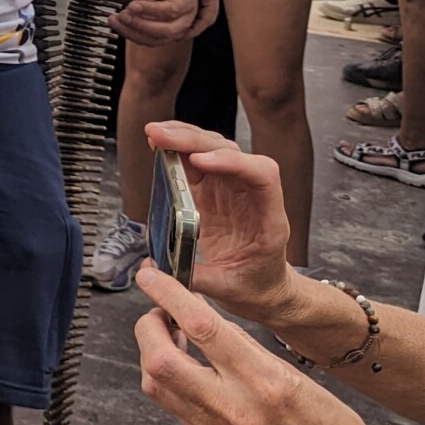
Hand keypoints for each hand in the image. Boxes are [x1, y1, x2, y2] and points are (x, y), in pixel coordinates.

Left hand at [109, 0, 199, 42]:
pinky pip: (148, 42)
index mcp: (186, 2)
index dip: (150, 9)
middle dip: (140, 24)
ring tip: (114, 20)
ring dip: (132, 32)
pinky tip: (119, 25)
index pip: (170, 10)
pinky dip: (131, 35)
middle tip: (122, 15)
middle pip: (165, 30)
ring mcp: (176, 33)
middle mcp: (184, 21)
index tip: (131, 5)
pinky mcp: (164, 38)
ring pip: (155, 40)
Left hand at [135, 265, 399, 424]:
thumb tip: (205, 320)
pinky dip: (172, 383)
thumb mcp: (299, 377)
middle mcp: (235, 410)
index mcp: (265, 382)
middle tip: (160, 313)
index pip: (202, 327)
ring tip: (173, 340)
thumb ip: (246, 349)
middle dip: (149, 327)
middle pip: (159, 360)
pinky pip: (175, 409)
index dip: (168, 295)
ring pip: (156, 385)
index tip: (151, 276)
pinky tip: (190, 374)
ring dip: (154, 355)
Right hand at [144, 121, 297, 320]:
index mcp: (268, 219)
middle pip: (231, 153)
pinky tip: (160, 144)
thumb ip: (194, 278)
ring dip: (185, 138)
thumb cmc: (257, 286)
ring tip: (156, 134)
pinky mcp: (214, 191)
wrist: (265, 288)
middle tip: (161, 136)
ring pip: (214, 149)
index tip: (200, 163)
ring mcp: (232, 189)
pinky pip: (198, 161)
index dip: (232, 163)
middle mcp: (252, 196)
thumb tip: (156, 270)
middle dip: (196, 141)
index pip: (261, 175)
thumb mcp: (228, 289)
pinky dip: (179, 149)